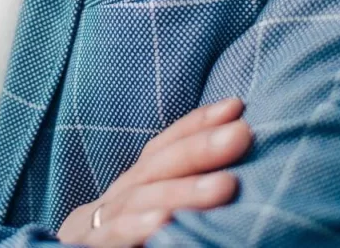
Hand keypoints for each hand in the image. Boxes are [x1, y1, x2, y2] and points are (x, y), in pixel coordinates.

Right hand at [57, 98, 251, 246]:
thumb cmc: (128, 243)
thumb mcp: (156, 218)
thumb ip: (185, 201)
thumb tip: (234, 175)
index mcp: (133, 189)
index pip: (163, 150)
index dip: (197, 125)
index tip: (235, 106)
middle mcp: (116, 200)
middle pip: (155, 167)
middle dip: (199, 147)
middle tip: (242, 133)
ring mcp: (98, 225)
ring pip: (139, 199)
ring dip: (183, 191)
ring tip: (226, 185)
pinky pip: (112, 236)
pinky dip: (137, 227)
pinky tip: (165, 221)